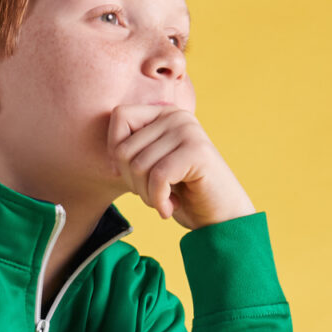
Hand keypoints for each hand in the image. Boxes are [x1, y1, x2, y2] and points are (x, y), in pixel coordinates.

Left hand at [107, 101, 254, 229]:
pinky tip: (169, 208)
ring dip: (146, 195)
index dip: (116, 153)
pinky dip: (158, 201)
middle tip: (154, 194)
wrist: (220, 218)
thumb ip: (132, 151)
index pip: (119, 116)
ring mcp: (188, 131)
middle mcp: (176, 116)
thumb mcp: (151, 168)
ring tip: (164, 200)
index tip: (133, 176)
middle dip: (132, 182)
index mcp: (163, 114)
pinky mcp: (197, 152)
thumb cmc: (182, 195)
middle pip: (124, 149)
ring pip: (138, 166)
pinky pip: (157, 178)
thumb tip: (111, 152)